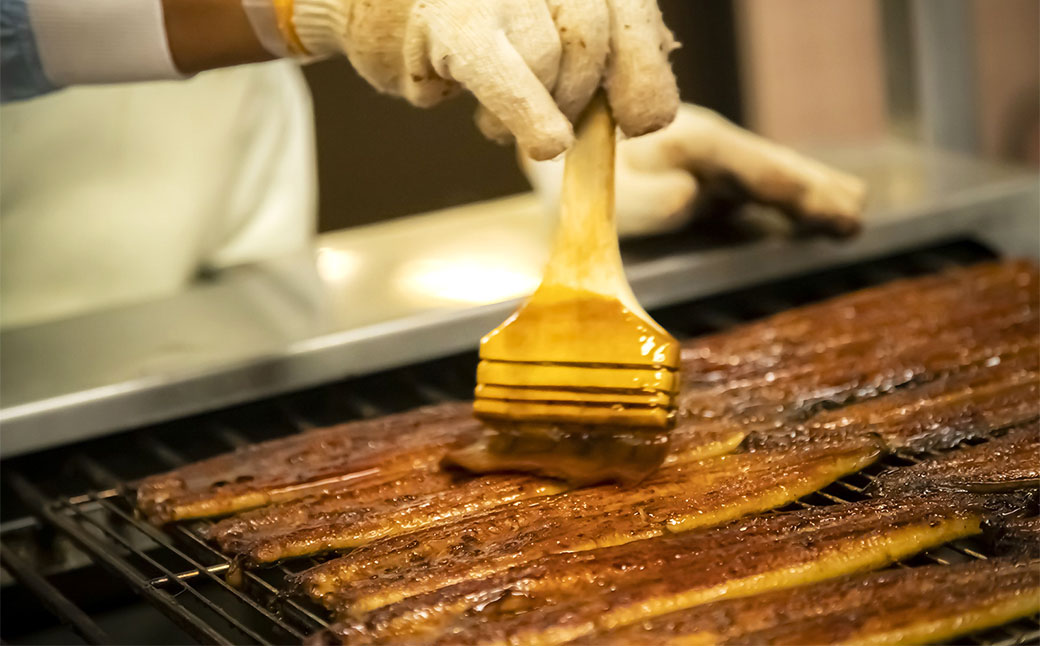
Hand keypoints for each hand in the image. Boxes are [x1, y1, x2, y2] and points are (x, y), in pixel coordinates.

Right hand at [291, 0, 679, 159]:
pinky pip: (505, 74)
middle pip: (594, 33)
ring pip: (553, 58)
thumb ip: (591, 48)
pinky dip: (528, 113)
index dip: (644, 71)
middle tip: (563, 130)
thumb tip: (647, 107)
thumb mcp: (535, 22)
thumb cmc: (457, 21)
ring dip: (537, 111)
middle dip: (584, 97)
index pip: (629, 9)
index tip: (641, 119)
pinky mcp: (452, 18)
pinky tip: (546, 143)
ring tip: (497, 117)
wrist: (362, 1)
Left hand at [523, 104, 867, 236]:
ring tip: (849, 212)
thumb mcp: (607, 187)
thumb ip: (646, 195)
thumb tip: (692, 197)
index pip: (759, 170)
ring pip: (765, 179)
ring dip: (805, 196)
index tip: (841, 209)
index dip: (801, 191)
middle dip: (815, 191)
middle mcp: (707, 149)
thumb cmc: (577, 175)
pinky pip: (748, 193)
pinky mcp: (697, 182)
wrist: (556, 155)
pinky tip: (799, 219)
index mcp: (693, 143)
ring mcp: (705, 165)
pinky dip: (779, 204)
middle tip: (857, 212)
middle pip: (772, 170)